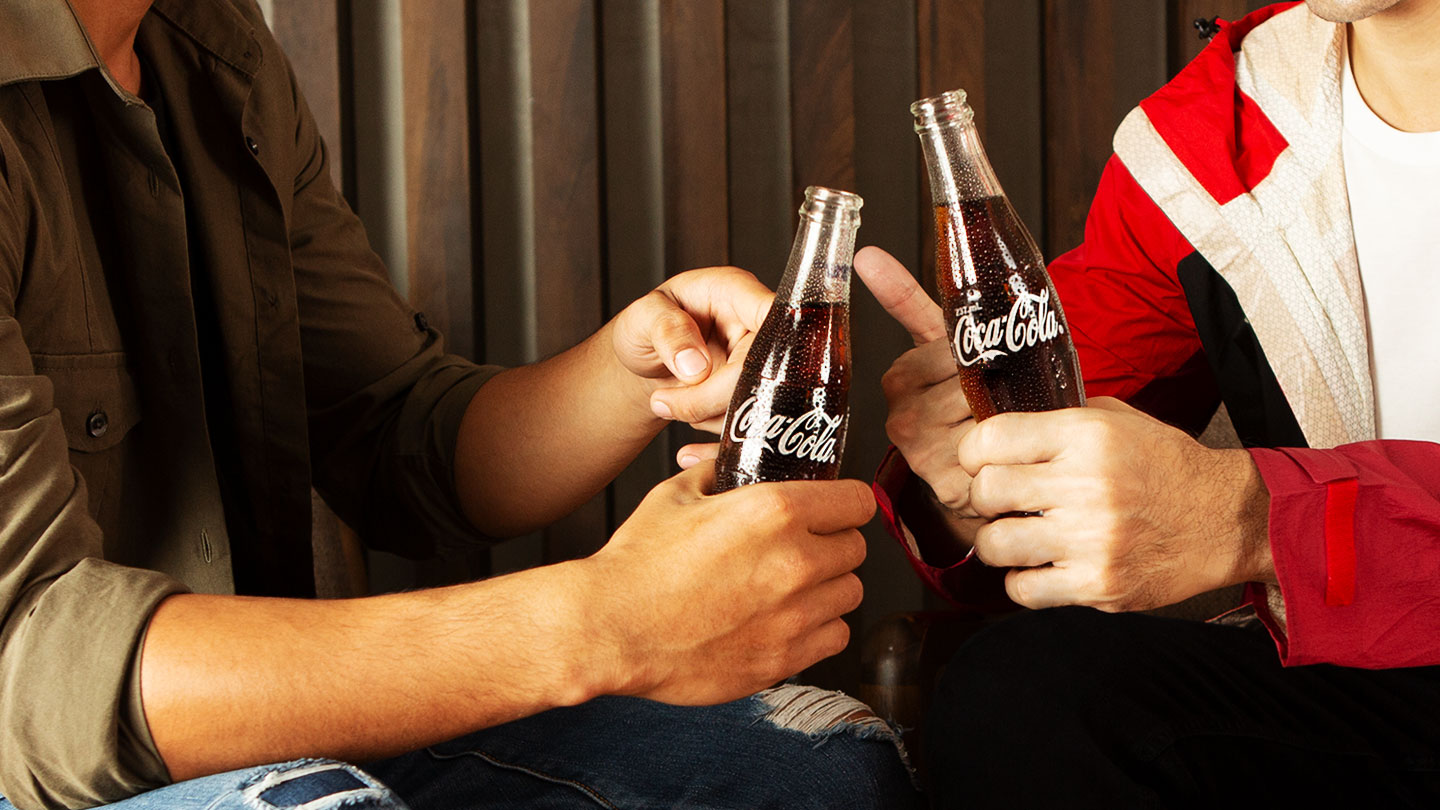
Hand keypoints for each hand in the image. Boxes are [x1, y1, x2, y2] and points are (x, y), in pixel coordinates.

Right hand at [579, 461, 872, 704]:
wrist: (612, 628)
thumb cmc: (637, 564)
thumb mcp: (676, 495)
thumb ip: (718, 475)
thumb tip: (731, 466)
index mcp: (775, 511)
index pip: (857, 501)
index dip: (846, 504)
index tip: (836, 510)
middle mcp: (796, 561)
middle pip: (855, 549)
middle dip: (833, 544)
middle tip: (803, 549)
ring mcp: (794, 615)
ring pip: (849, 594)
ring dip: (828, 588)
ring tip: (792, 588)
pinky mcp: (785, 658)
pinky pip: (835, 636)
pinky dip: (820, 628)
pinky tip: (788, 620)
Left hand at [611, 267, 771, 432]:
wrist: (646, 359)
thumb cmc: (648, 325)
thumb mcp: (642, 317)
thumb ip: (667, 331)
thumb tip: (696, 366)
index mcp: (735, 292)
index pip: (770, 313)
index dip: (768, 342)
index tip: (736, 370)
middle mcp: (755, 327)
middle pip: (762, 369)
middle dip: (711, 396)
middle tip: (664, 402)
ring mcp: (759, 365)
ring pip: (756, 403)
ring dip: (709, 415)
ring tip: (669, 401)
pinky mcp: (753, 397)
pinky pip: (750, 424)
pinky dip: (716, 433)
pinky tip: (688, 429)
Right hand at [853, 246, 983, 547]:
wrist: (967, 469)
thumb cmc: (959, 398)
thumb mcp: (936, 345)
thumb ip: (904, 298)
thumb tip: (865, 254)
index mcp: (899, 379)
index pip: (952, 352)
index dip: (981, 353)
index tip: (994, 360)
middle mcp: (902, 418)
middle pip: (970, 382)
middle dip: (998, 382)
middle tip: (1012, 388)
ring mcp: (922, 455)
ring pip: (985, 413)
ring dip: (1009, 410)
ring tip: (1013, 412)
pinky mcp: (948, 485)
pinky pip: (994, 449)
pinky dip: (1012, 441)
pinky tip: (1011, 441)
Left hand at [960, 397, 1272, 611]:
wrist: (1226, 519)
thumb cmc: (1165, 467)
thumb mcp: (1119, 420)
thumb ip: (1059, 419)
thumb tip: (999, 427)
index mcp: (1086, 436)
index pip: (992, 438)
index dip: (973, 453)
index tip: (979, 462)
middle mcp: (1086, 485)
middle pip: (986, 491)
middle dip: (984, 497)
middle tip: (1002, 502)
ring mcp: (1092, 540)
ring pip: (996, 544)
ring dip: (999, 542)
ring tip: (1019, 535)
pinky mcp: (1099, 585)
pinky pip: (1023, 590)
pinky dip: (1022, 581)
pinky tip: (1040, 567)